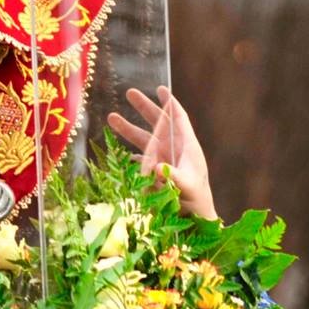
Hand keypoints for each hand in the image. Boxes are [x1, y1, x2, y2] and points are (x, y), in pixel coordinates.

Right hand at [106, 86, 215, 219]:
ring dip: (128, 129)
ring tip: (111, 117)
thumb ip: (173, 176)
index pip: (178, 119)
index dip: (170, 103)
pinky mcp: (155, 174)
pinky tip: (120, 153)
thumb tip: (153, 165)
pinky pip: (140, 160)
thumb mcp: (187, 187)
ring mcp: (164, 161)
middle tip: (129, 92)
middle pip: (158, 123)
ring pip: (144, 140)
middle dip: (144, 108)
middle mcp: (174, 150)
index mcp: (187, 147)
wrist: (196, 220)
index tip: (160, 88)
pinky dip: (130, 155)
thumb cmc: (197, 201)